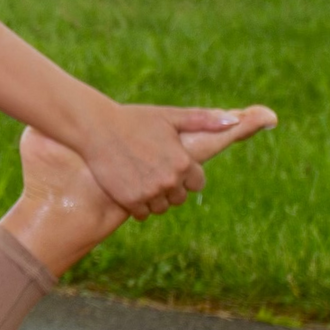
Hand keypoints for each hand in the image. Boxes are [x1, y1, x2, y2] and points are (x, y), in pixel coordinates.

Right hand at [78, 101, 246, 219]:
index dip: (185, 173)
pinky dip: (139, 204)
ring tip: (140, 177)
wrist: (96, 129)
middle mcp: (169, 181)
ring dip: (155, 197)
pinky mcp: (130, 201)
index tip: (170, 163)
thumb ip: (204, 120)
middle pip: (180, 198)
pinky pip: (143, 214)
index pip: (197, 183)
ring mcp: (149, 193)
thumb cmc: (134, 119)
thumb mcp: (170, 116)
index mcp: (184, 163)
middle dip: (171, 186)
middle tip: (152, 168)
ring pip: (162, 208)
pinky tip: (130, 186)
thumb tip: (234, 121)